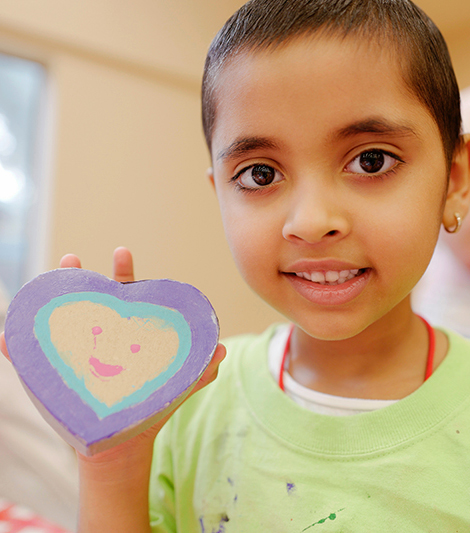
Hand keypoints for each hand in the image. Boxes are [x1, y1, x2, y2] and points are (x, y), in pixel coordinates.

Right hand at [1, 247, 225, 531]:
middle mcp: (98, 340)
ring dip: (48, 303)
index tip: (121, 252)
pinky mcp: (56, 380)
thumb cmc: (146, 410)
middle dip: (81, 277)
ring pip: (58, 323)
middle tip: (73, 258)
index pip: (124, 296)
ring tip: (44, 286)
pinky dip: (16, 348)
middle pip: (88, 301)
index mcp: (125, 334)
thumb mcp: (171, 388)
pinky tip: (7, 336)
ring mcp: (75, 357)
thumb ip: (197, 371)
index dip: (123, 273)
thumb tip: (222, 350)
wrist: (121, 447)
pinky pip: (32, 361)